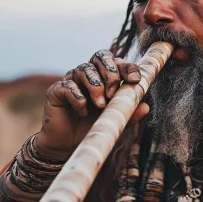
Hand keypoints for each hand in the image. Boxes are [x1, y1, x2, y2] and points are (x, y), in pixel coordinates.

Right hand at [34, 49, 149, 160]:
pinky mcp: (56, 90)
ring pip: (84, 69)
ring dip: (95, 87)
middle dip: (110, 73)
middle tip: (113, 94)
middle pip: (101, 56)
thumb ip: (130, 113)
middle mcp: (89, 74)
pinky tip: (82, 112)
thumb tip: (146, 107)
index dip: (127, 66)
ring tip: (100, 106)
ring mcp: (72, 80)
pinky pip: (68, 86)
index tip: (135, 79)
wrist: (69, 146)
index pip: (118, 61)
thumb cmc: (94, 128)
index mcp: (106, 77)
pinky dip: (78, 98)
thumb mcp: (116, 121)